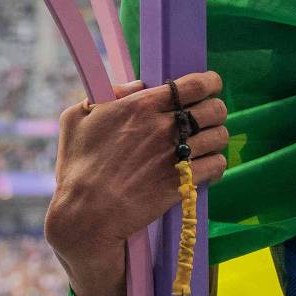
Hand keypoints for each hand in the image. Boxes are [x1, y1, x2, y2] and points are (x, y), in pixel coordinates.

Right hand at [45, 72, 228, 278]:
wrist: (86, 213)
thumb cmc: (76, 166)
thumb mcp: (75, 118)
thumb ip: (106, 94)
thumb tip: (137, 86)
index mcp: (141, 106)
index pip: (194, 84)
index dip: (209, 82)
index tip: (209, 86)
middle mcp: (164, 127)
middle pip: (214, 109)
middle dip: (214, 110)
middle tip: (206, 118)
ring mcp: (176, 155)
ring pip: (220, 136)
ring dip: (215, 137)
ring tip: (205, 143)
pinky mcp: (183, 182)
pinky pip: (218, 165)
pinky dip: (216, 164)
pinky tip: (206, 168)